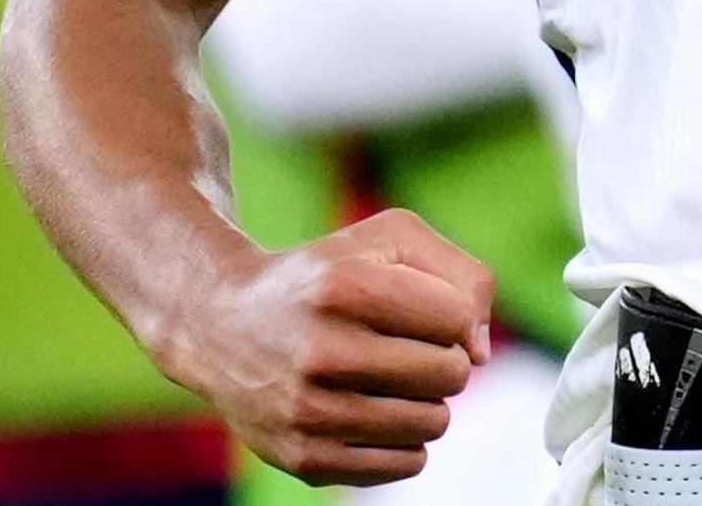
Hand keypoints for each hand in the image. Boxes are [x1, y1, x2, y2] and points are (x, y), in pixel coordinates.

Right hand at [154, 208, 492, 485]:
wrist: (221, 324)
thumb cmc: (324, 276)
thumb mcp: (389, 238)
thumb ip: (461, 275)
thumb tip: (480, 352)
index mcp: (342, 286)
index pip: (456, 317)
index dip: (451, 312)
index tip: (419, 308)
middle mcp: (320, 351)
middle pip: (450, 374)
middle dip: (442, 358)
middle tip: (403, 346)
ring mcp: (309, 412)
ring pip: (433, 423)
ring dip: (424, 400)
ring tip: (384, 378)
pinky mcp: (304, 458)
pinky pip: (404, 464)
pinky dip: (402, 439)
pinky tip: (369, 411)